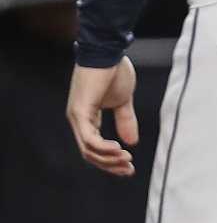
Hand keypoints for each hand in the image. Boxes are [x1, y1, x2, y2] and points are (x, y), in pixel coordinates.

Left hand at [66, 58, 139, 176]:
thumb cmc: (114, 72)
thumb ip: (125, 120)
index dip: (111, 160)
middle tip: (129, 170)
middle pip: (90, 154)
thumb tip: (132, 141)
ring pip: (88, 150)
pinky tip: (118, 149)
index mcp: (87, 119)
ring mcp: (77, 117)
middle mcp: (78, 121)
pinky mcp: (80, 112)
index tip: (129, 167)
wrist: (108, 52)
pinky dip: (103, 147)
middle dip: (110, 165)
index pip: (94, 148)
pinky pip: (89, 138)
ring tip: (127, 159)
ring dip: (109, 159)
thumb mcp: (123, 100)